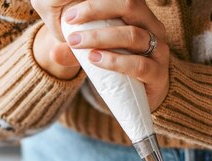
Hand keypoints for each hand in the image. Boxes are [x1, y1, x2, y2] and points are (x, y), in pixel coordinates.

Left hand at [31, 0, 169, 110]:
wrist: (144, 99)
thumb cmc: (120, 68)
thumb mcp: (99, 52)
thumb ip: (80, 50)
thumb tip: (53, 53)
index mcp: (141, 15)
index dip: (97, 1)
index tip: (71, 12)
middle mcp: (153, 27)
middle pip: (129, 5)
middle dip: (96, 10)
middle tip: (70, 22)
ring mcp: (159, 50)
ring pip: (132, 35)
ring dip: (101, 37)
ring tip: (77, 43)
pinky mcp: (159, 73)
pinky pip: (138, 64)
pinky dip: (115, 60)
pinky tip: (96, 59)